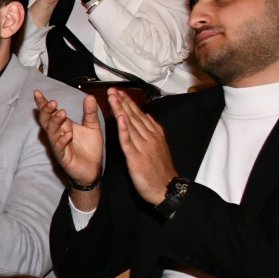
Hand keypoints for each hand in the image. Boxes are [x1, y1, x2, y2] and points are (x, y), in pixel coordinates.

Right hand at [34, 90, 102, 193]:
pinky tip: (68, 134)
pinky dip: (62, 140)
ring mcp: (58, 145)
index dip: (43, 103)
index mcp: (63, 125)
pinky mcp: (62, 157)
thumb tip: (90, 96)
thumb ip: (90, 113)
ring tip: (62, 113)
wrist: (93, 169)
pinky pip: (59, 148)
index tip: (38, 93)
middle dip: (46, 111)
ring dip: (54, 123)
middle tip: (52, 103)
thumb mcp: (92, 127)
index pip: (50, 112)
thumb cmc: (90, 148)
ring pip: (51, 133)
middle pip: (46, 121)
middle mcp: (57, 134)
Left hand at [109, 88, 178, 204]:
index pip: (139, 115)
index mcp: (154, 134)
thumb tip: (147, 118)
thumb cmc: (160, 170)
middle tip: (112, 89)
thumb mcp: (159, 147)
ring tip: (113, 97)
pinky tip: (120, 117)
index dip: (128, 102)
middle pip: (134, 116)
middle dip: (122, 102)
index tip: (119, 92)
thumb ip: (153, 132)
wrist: (165, 188)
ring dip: (121, 109)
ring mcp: (143, 146)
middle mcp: (149, 137)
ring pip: (130, 124)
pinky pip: (128, 140)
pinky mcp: (136, 157)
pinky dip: (124, 128)